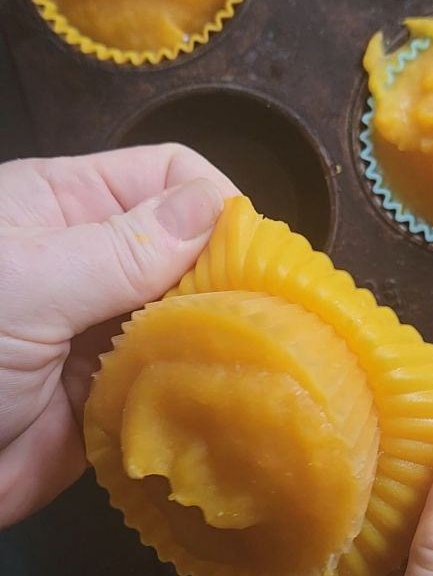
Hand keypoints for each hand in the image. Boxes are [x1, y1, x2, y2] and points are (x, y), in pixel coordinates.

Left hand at [0, 144, 235, 528]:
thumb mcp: (23, 282)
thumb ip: (120, 248)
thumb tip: (212, 207)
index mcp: (68, 206)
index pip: (169, 176)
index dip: (216, 205)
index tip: (252, 257)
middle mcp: (95, 262)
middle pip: (192, 248)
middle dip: (229, 276)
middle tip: (265, 321)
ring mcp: (105, 331)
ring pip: (193, 316)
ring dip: (219, 337)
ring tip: (253, 363)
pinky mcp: (113, 397)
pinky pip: (175, 381)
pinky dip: (198, 390)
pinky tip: (221, 400)